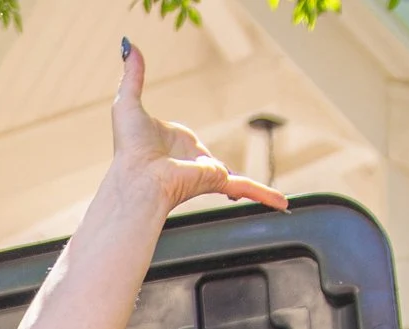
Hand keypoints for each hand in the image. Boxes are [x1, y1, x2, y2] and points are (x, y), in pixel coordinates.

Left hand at [111, 43, 289, 214]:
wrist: (137, 177)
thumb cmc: (130, 148)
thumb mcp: (128, 103)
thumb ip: (133, 76)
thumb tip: (128, 46)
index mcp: (173, 147)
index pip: (189, 147)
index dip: (190, 148)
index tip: (192, 155)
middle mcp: (190, 162)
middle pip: (210, 165)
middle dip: (214, 174)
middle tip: (217, 181)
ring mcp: (205, 173)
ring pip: (235, 180)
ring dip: (255, 190)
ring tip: (273, 199)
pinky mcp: (215, 180)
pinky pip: (245, 187)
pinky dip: (264, 195)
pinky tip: (281, 202)